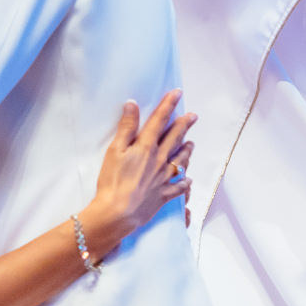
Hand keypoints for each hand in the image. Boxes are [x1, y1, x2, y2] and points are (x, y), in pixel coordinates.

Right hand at [79, 93, 196, 258]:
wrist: (118, 212)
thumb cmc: (112, 181)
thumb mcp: (115, 150)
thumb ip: (126, 127)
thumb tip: (132, 105)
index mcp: (146, 147)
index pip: (159, 121)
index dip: (168, 105)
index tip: (177, 93)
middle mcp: (159, 160)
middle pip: (175, 138)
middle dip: (184, 125)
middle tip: (193, 116)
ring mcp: (163, 178)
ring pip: (180, 161)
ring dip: (187, 151)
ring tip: (192, 144)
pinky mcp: (163, 195)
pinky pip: (178, 188)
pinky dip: (184, 183)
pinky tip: (188, 180)